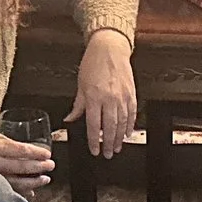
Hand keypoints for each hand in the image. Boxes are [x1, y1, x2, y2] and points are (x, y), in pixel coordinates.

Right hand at [0, 131, 54, 195]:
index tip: (47, 154)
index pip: (20, 149)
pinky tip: (28, 194)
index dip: (36, 153)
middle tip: (51, 167)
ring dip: (32, 182)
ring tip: (44, 180)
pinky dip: (18, 192)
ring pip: (15, 181)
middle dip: (38, 167)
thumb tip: (16, 146)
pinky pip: (5, 190)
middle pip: (21, 166)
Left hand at [68, 28, 137, 159]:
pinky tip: (127, 133)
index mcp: (94, 97)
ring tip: (117, 147)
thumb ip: (78, 105)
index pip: (93, 125)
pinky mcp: (132, 93)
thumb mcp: (81, 85)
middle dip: (108, 143)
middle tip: (107, 154)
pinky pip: (132, 113)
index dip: (94, 141)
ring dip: (120, 137)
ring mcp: (122, 96)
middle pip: (110, 127)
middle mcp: (109, 99)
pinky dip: (130, 125)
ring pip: (122, 123)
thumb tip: (69, 119)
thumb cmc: (93, 64)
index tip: (94, 150)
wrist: (109, 48)